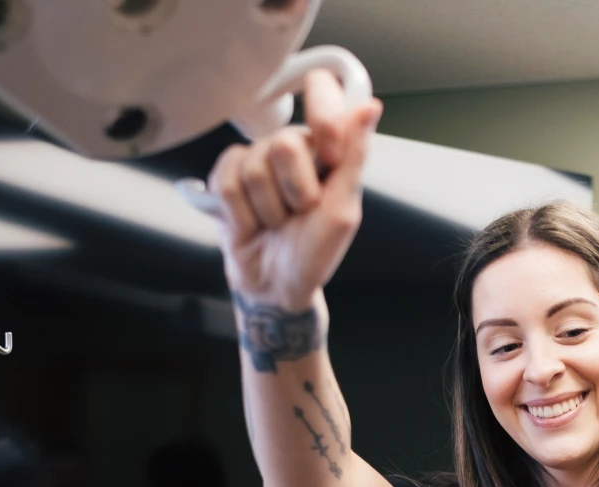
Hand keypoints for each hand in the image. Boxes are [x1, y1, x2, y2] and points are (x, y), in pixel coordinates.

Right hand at [208, 70, 382, 312]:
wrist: (276, 284)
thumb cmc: (314, 251)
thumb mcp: (344, 210)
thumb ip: (354, 157)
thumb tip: (370, 107)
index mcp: (325, 148)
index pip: (322, 90)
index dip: (323, 118)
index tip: (329, 156)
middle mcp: (291, 146)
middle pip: (286, 143)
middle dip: (296, 192)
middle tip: (301, 213)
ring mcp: (257, 158)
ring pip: (256, 167)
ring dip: (270, 210)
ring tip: (277, 223)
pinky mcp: (227, 175)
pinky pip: (228, 182)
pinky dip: (243, 215)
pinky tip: (252, 224)